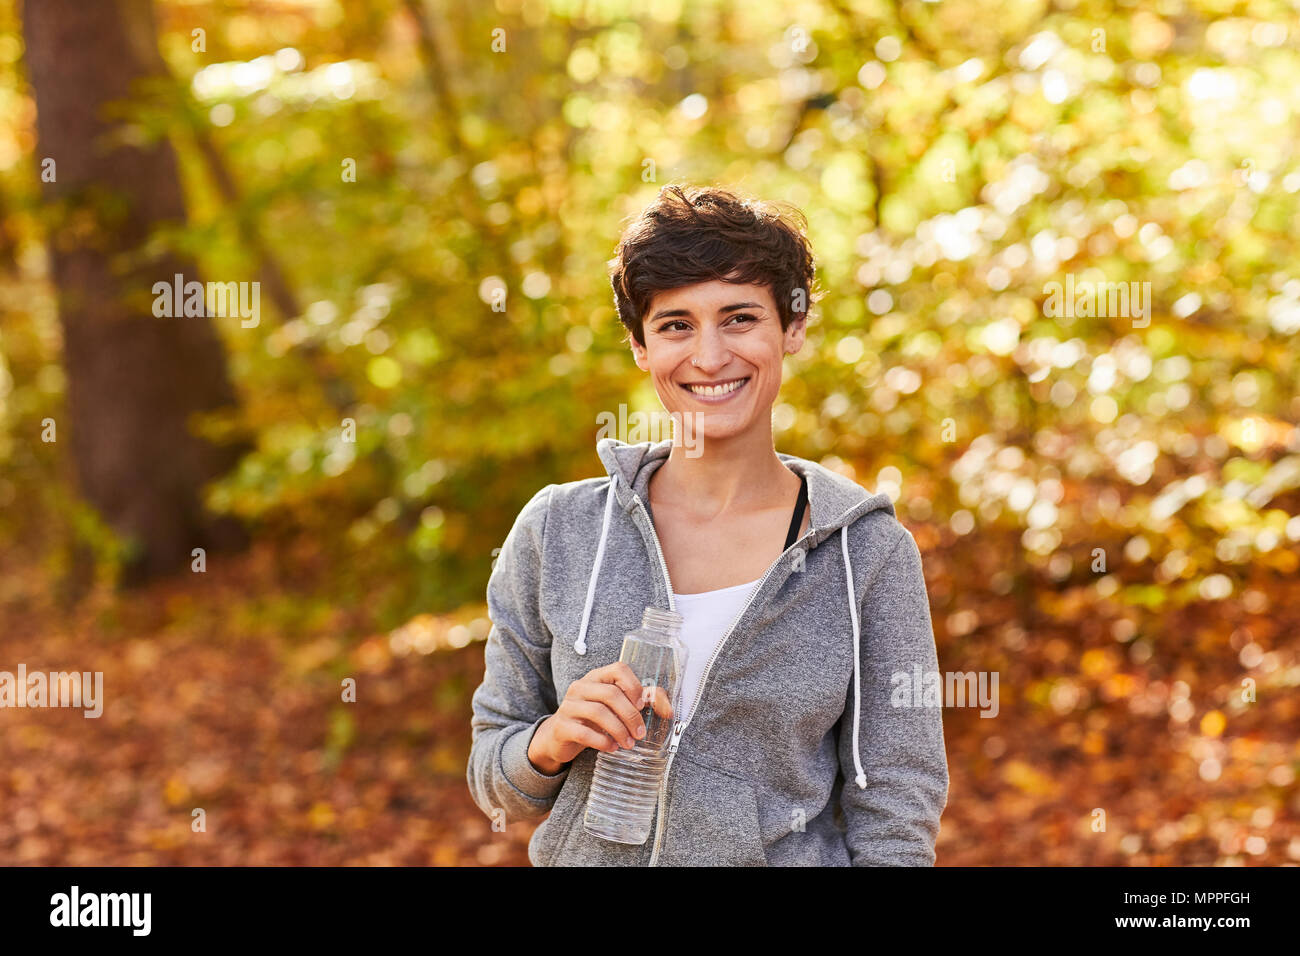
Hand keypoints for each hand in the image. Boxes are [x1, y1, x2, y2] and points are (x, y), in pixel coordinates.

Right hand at [527, 662, 673, 774]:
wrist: (559, 738)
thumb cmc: (593, 720)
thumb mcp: (613, 707)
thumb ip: (640, 702)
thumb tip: (669, 710)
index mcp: (596, 678)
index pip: (618, 669)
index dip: (634, 685)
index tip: (642, 705)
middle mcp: (580, 687)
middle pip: (610, 693)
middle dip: (630, 715)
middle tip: (640, 733)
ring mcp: (568, 706)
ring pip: (598, 712)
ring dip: (619, 730)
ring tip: (629, 743)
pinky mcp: (561, 727)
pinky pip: (584, 733)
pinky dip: (602, 741)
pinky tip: (612, 748)